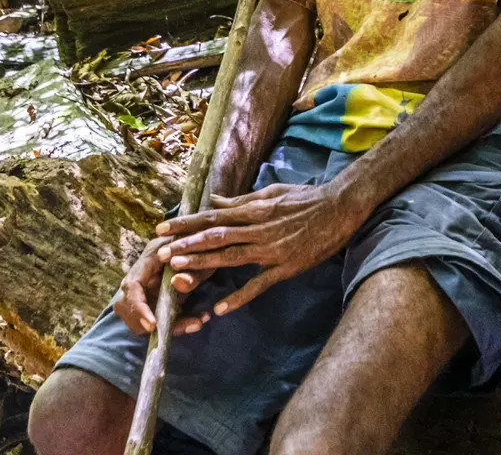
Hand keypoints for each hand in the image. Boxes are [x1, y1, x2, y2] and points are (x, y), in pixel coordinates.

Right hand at [113, 234, 213, 335]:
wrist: (206, 244)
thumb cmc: (201, 245)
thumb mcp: (202, 256)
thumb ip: (192, 269)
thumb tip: (178, 282)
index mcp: (150, 258)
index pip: (132, 285)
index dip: (138, 307)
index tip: (152, 325)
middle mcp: (142, 275)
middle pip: (125, 305)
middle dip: (141, 324)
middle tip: (166, 335)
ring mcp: (146, 288)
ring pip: (138, 316)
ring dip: (163, 327)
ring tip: (195, 323)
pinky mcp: (156, 299)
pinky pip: (156, 318)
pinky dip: (175, 325)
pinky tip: (197, 321)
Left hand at [154, 182, 369, 326]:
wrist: (340, 208)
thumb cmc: (307, 198)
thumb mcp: (272, 192)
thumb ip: (242, 199)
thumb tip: (215, 201)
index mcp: (254, 209)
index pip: (212, 216)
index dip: (186, 224)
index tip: (162, 229)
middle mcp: (258, 228)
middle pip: (216, 237)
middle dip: (186, 245)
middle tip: (160, 254)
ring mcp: (271, 249)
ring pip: (231, 258)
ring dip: (203, 266)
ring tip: (178, 273)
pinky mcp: (286, 267)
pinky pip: (258, 285)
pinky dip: (239, 297)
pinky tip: (221, 309)